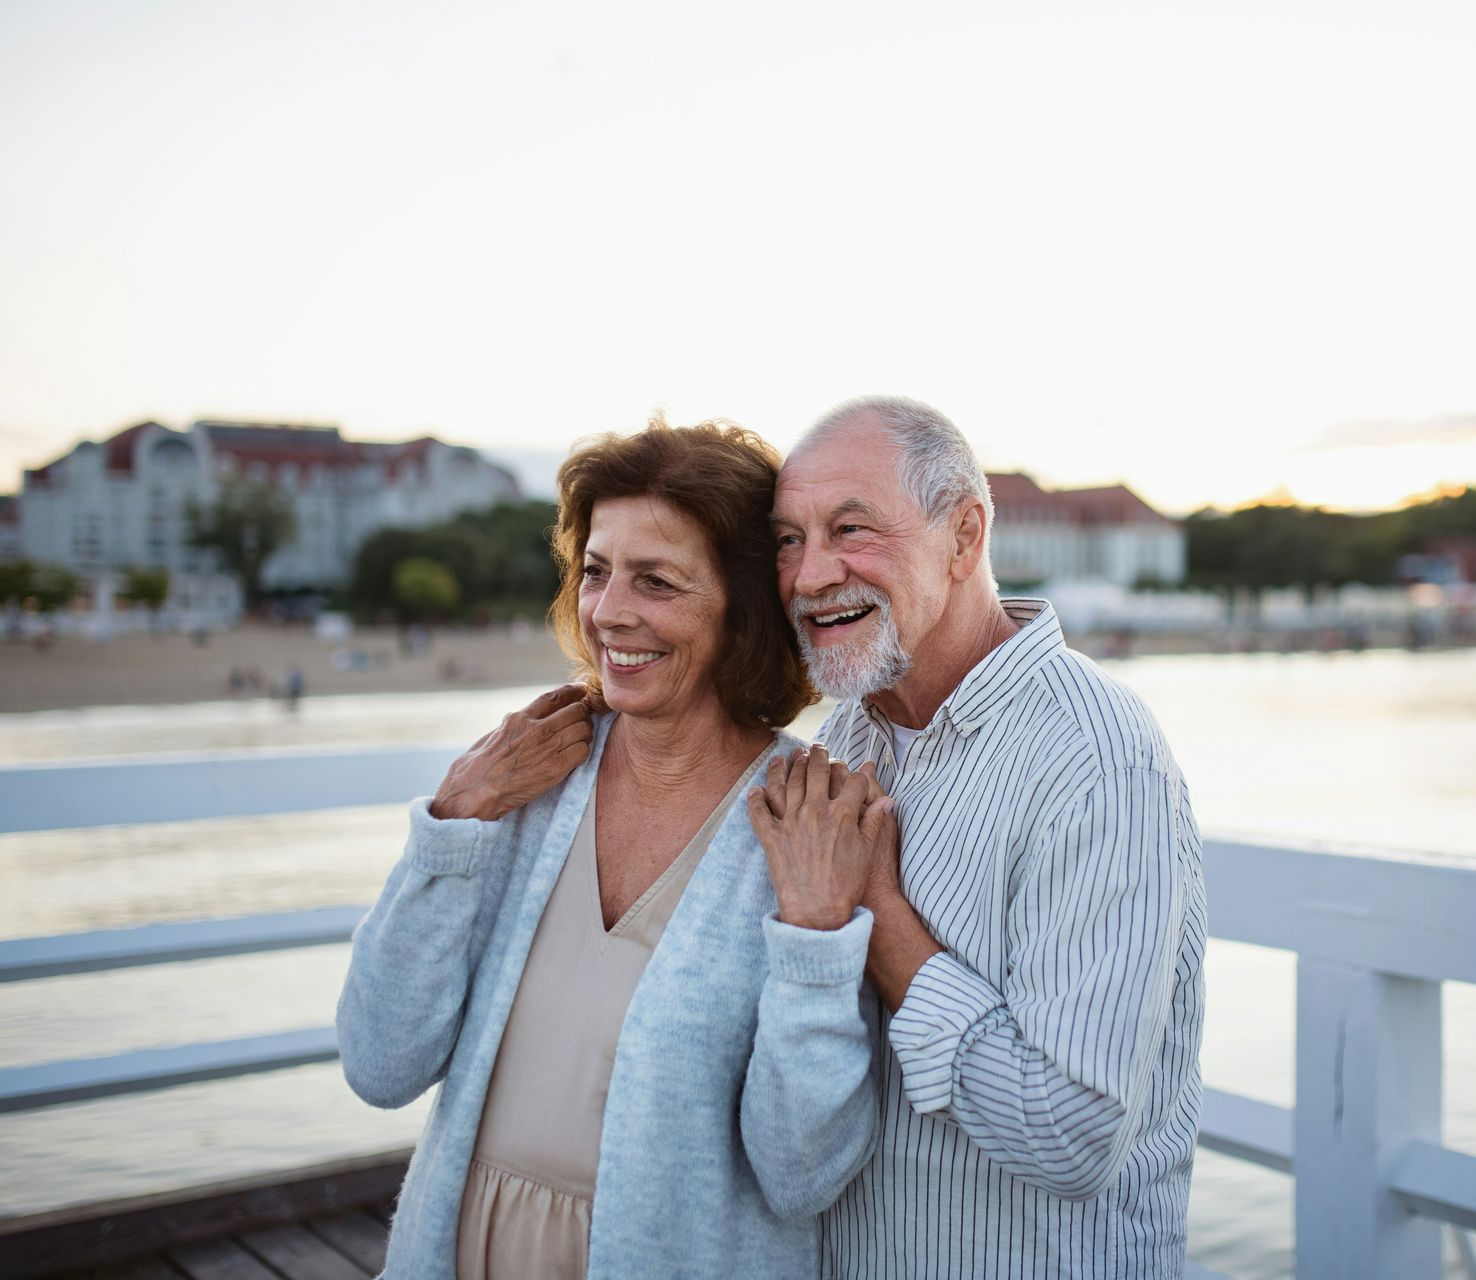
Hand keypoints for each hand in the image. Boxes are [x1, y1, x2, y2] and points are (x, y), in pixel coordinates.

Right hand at [430, 684, 593, 820]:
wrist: (475, 791)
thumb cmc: (477, 767)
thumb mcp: (495, 734)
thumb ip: (515, 725)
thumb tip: (524, 719)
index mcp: (520, 718)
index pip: (554, 697)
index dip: (573, 690)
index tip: (583, 689)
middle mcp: (537, 728)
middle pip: (575, 711)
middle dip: (583, 714)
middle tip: (583, 721)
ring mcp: (548, 747)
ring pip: (583, 729)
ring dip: (585, 734)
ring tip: (580, 740)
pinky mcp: (556, 767)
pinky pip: (582, 751)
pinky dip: (583, 751)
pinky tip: (575, 757)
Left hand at [746, 744, 894, 931]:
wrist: (818, 911)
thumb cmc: (847, 885)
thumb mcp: (868, 851)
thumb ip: (874, 821)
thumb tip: (886, 800)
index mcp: (842, 814)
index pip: (852, 781)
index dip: (857, 772)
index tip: (858, 767)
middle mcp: (815, 811)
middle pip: (816, 773)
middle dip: (818, 756)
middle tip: (817, 748)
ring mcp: (790, 822)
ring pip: (787, 784)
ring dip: (787, 766)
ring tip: (788, 756)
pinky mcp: (771, 837)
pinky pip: (759, 812)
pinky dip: (755, 799)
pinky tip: (755, 789)